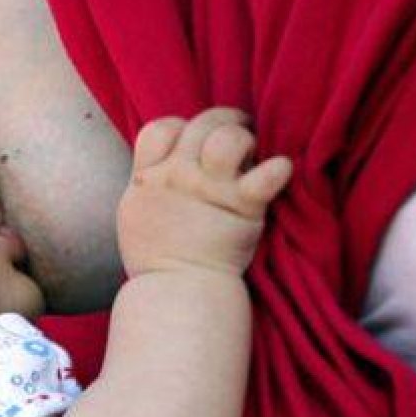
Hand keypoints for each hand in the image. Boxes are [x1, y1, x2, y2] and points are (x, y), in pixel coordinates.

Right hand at [117, 107, 290, 277]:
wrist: (177, 296)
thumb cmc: (159, 261)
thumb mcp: (135, 216)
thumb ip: (149, 186)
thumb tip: (159, 167)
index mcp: (148, 179)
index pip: (160, 128)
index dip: (180, 128)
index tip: (194, 143)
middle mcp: (177, 177)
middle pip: (200, 124)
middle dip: (223, 120)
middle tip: (240, 131)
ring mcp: (210, 191)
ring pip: (228, 138)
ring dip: (244, 139)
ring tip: (253, 152)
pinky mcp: (243, 208)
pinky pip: (267, 175)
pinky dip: (278, 170)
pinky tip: (281, 171)